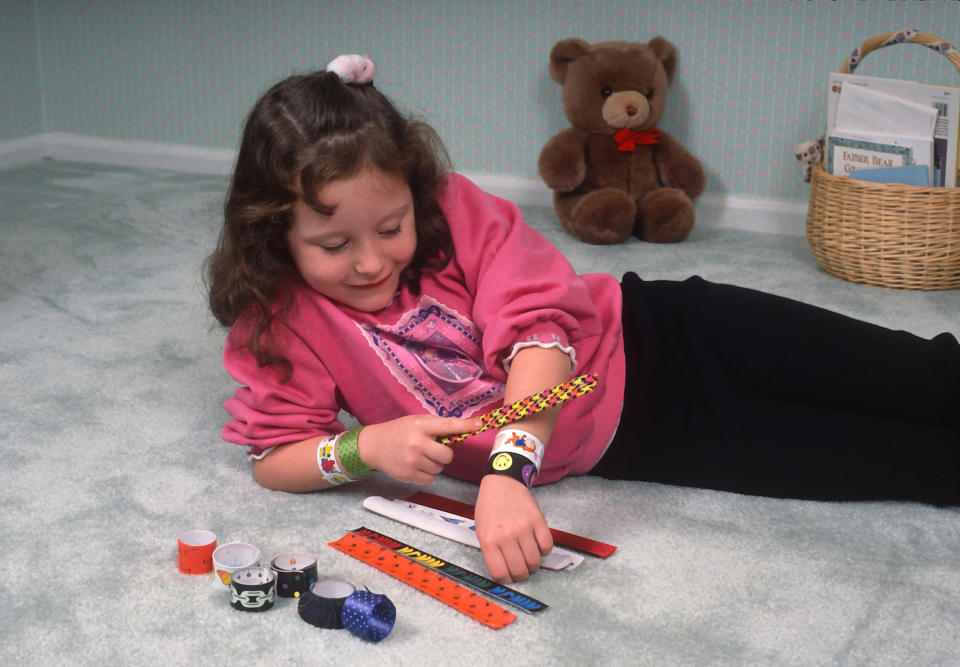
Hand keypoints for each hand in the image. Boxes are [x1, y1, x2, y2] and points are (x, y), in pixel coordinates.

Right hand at [357, 414, 479, 484]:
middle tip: (432, 449)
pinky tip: (415, 465)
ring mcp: (413, 461)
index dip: (464, 426)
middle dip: (443, 454)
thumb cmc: (399, 431)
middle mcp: (417, 443)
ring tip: (420, 456)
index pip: (447, 425)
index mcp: (420, 426)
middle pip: (447, 455)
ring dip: (434, 464)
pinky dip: (427, 474)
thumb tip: (462, 434)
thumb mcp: (416, 422)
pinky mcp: (409, 475)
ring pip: (440, 468)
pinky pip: (431, 478)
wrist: (374, 445)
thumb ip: (436, 427)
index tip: (478, 425)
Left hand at [474, 473, 552, 583]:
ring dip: (533, 565)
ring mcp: (523, 528)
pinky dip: (544, 551)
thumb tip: (505, 572)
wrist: (502, 483)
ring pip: (535, 561)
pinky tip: (537, 546)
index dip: (506, 579)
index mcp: (489, 540)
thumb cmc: (490, 507)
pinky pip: (547, 546)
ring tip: (529, 558)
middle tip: (521, 570)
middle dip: (521, 575)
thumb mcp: (482, 530)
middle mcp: (506, 536)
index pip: (500, 573)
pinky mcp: (538, 520)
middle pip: (520, 570)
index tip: (508, 577)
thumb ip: (492, 552)